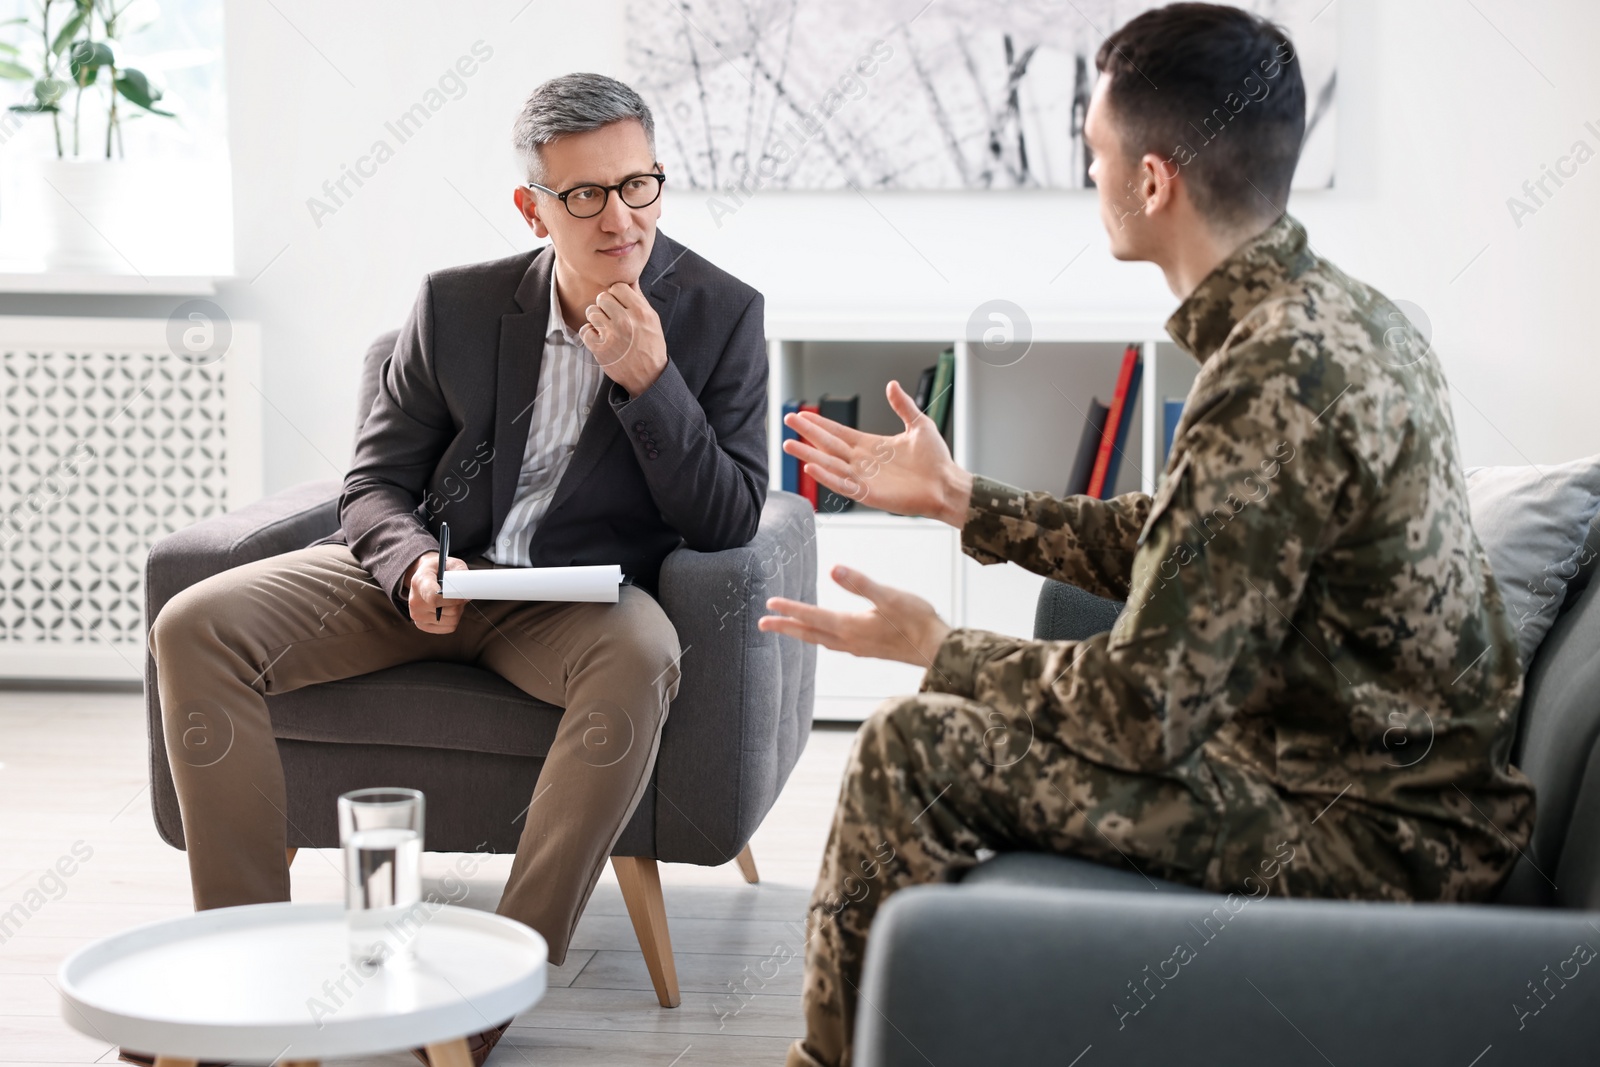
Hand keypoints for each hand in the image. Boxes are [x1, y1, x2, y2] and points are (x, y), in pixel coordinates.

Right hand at [403, 551, 469, 633]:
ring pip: (452, 620)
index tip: (462, 595)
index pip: (434, 598)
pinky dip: (453, 619)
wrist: (424, 577)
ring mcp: (417, 615)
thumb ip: (460, 573)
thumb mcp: (450, 564)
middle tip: (457, 594)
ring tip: (451, 601)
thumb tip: (468, 587)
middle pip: (449, 610)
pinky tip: (447, 609)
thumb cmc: (439, 570)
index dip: (453, 599)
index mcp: (419, 582)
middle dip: (459, 602)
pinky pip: (449, 627)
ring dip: (458, 611)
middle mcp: (415, 601)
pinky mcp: (422, 625)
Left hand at [581, 281, 667, 395]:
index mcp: (640, 312)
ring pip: (591, 311)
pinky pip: (585, 329)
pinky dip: (590, 333)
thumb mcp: (652, 319)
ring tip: (605, 327)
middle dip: (605, 305)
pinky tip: (600, 338)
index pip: (618, 287)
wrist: (647, 376)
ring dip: (596, 318)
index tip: (619, 303)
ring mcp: (611, 335)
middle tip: (611, 316)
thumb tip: (630, 279)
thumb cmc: (650, 346)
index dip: (616, 294)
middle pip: (602, 297)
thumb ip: (638, 299)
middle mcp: (625, 321)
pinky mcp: (600, 348)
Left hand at [759, 565, 950, 666]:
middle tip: (763, 624)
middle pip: (809, 633)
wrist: (937, 648)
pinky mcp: (868, 649)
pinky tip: (825, 635)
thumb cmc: (917, 621)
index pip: (812, 616)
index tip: (769, 604)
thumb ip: (860, 583)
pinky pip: (835, 644)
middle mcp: (849, 640)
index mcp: (850, 626)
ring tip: (787, 628)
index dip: (790, 609)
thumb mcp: (889, 596)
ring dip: (801, 633)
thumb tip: (834, 569)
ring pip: (821, 640)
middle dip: (785, 627)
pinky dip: (821, 638)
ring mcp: (858, 647)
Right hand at [784, 380, 972, 525]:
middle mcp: (863, 461)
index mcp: (871, 445)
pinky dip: (826, 477)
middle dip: (807, 433)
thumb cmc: (936, 459)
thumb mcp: (919, 424)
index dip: (820, 423)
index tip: (803, 414)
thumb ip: (902, 405)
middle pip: (828, 445)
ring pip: (829, 464)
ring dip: (808, 454)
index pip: (839, 432)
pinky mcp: (869, 494)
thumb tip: (891, 384)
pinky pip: (842, 485)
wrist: (947, 484)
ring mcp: (864, 478)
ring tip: (788, 445)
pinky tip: (811, 466)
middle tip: (787, 421)